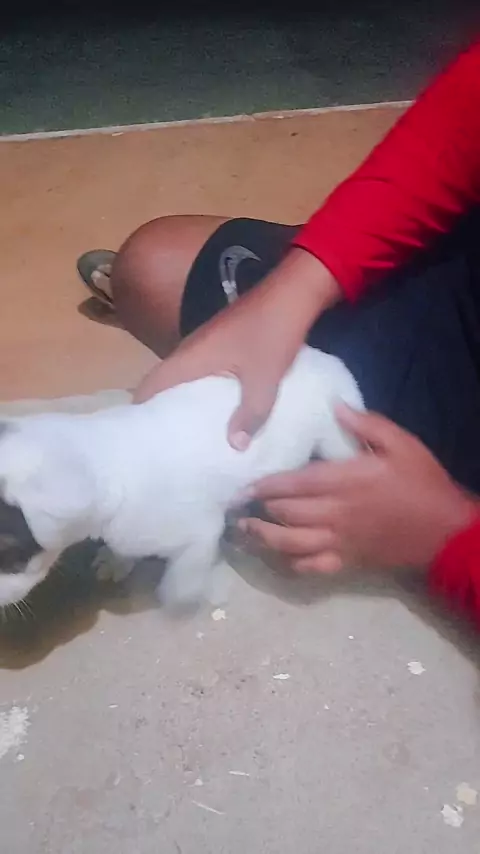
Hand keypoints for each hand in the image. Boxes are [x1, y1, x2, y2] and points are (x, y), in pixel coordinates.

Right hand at [134, 250, 339, 449]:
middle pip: (163, 384)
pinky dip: (203, 392)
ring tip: (189, 434)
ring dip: (183, 402)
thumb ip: (251, 413)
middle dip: (161, 412)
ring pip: (184, 379)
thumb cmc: (273, 331)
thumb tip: (234, 447)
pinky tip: (217, 411)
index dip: (141, 410)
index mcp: (190, 357)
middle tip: (166, 443)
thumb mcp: (265, 377)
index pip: (150, 384)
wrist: (293, 291)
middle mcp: (190, 349)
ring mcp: (206, 344)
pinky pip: (202, 373)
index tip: (142, 438)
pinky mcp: (222, 343)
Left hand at [240, 406, 477, 571]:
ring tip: (244, 531)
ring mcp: (339, 541)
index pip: (294, 483)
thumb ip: (366, 424)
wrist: (446, 531)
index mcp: (346, 481)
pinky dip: (291, 563)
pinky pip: (312, 567)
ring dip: (263, 537)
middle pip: (285, 513)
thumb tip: (335, 406)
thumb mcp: (402, 444)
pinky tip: (279, 556)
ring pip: (291, 543)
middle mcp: (336, 513)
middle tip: (237, 504)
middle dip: (258, 509)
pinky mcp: (347, 562)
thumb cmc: (423, 483)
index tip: (244, 484)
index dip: (265, 485)